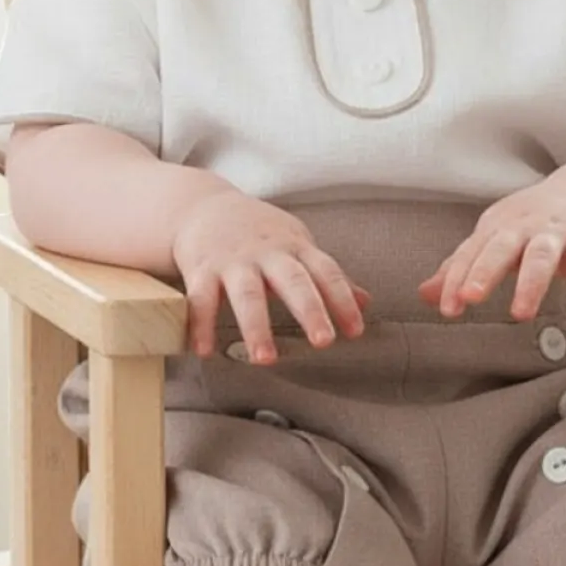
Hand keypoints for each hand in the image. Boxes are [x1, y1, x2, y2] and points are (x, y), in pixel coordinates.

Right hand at [172, 191, 369, 364]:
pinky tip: (204, 352)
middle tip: (324, 342)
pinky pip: (200, 299)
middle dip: (309, 310)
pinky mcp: (201, 269)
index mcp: (295, 247)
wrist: (203, 205)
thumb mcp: (297, 244)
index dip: (343, 300)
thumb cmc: (259, 231)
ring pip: (247, 294)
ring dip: (256, 327)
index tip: (356, 331)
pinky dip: (200, 326)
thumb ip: (326, 276)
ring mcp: (233, 261)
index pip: (326, 272)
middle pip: (292, 280)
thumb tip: (365, 302)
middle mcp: (266, 253)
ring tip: (265, 360)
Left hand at [417, 174, 565, 320]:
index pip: (471, 254)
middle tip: (471, 298)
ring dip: (531, 283)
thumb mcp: (493, 239)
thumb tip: (425, 295)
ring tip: (521, 312)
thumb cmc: (530, 222)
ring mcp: (557, 232)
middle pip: (502, 248)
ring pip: (542, 255)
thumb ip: (461, 268)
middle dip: (485, 271)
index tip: (448, 309)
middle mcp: (524, 228)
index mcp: (496, 228)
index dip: (456, 280)